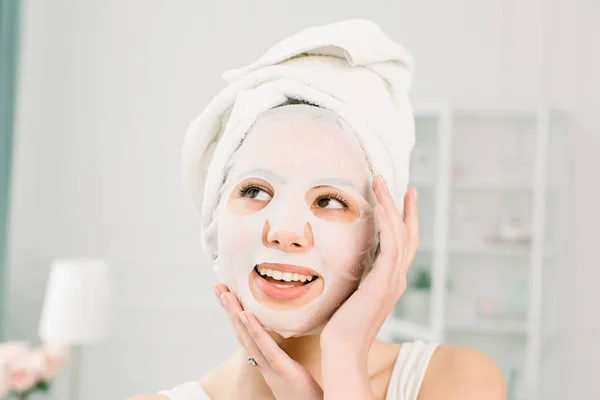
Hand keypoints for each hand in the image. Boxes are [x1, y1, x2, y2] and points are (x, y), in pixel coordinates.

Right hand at [214, 284, 323, 399]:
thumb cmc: (305, 396)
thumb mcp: (290, 371)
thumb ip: (282, 356)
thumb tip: (280, 336)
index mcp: (265, 362)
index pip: (246, 334)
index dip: (234, 315)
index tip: (226, 294)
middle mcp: (263, 364)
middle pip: (241, 332)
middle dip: (228, 309)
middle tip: (218, 286)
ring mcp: (271, 368)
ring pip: (248, 338)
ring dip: (235, 314)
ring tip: (226, 294)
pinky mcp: (284, 370)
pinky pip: (267, 348)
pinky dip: (255, 331)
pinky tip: (246, 315)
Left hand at [321, 175, 418, 357]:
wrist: (342, 347)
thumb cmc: (342, 323)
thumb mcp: (352, 291)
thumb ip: (358, 274)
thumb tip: (350, 258)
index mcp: (391, 280)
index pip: (405, 242)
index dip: (407, 218)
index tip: (405, 195)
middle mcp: (398, 278)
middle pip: (408, 234)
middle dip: (404, 206)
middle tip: (399, 183)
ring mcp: (393, 281)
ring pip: (400, 235)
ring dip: (391, 206)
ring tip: (380, 182)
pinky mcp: (383, 284)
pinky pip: (391, 248)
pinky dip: (388, 226)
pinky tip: (380, 208)